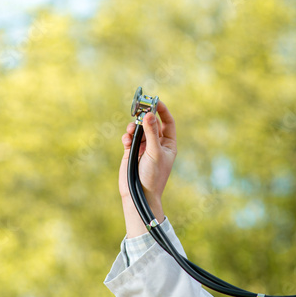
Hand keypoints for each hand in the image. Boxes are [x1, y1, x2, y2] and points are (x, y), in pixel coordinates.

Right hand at [119, 100, 176, 230]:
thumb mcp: (154, 152)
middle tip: (139, 109)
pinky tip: (127, 141)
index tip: (156, 101)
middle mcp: (157, 144)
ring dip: (134, 127)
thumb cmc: (153, 176)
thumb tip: (149, 114)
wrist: (140, 195)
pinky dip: (127, 137)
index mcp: (168, 144)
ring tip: (131, 129)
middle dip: (145, 117)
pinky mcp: (131, 152)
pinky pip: (129, 138)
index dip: (163, 111)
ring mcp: (144, 148)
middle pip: (151, 123)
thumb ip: (151, 133)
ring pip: (139, 129)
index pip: (168, 122)